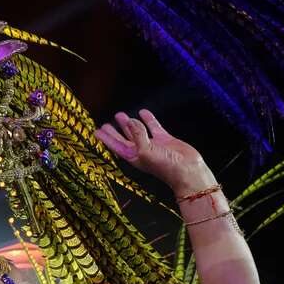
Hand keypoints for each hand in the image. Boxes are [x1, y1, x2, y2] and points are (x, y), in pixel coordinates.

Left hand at [95, 109, 212, 192]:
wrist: (187, 170)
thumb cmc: (165, 166)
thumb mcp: (146, 151)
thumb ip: (137, 135)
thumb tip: (130, 121)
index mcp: (133, 156)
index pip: (115, 146)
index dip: (106, 139)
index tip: (96, 131)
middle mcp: (141, 150)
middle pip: (123, 139)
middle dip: (115, 132)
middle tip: (106, 123)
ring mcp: (153, 145)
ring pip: (137, 132)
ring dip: (129, 124)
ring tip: (120, 115)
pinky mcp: (165, 139)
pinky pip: (154, 127)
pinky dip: (148, 120)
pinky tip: (143, 112)